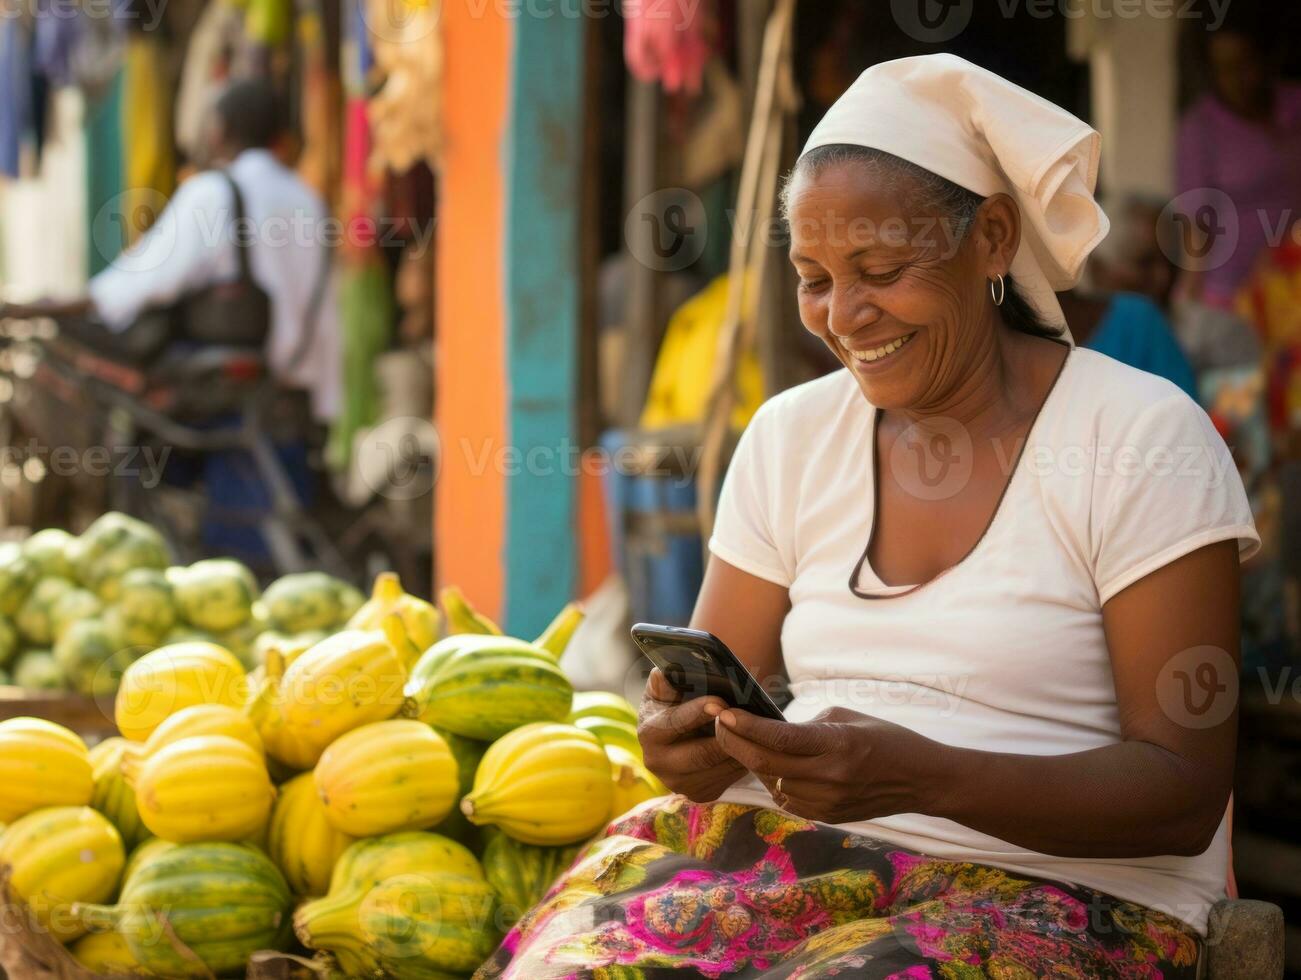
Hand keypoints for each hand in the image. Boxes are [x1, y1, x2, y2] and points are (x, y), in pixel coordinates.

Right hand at [638, 668, 745, 802]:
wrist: (675, 736)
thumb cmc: (674, 703)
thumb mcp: (665, 689)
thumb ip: (664, 681)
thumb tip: (663, 673)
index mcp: (650, 733)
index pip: (675, 723)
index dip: (698, 712)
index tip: (720, 702)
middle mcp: (660, 764)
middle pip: (704, 753)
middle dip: (729, 734)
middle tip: (749, 718)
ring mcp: (680, 784)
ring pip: (723, 766)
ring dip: (743, 747)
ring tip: (758, 727)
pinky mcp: (700, 794)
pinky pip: (730, 777)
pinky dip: (744, 759)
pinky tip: (752, 742)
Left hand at [713, 705, 936, 822]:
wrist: (920, 779)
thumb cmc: (884, 738)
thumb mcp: (845, 717)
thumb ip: (804, 726)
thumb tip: (767, 730)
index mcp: (836, 745)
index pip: (778, 737)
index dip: (744, 726)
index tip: (723, 713)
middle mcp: (829, 777)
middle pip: (765, 762)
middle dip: (734, 742)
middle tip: (719, 725)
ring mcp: (827, 802)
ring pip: (771, 782)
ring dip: (753, 762)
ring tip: (743, 741)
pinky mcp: (827, 817)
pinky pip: (786, 799)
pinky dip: (774, 781)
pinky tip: (772, 765)